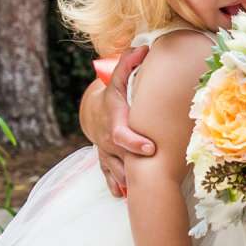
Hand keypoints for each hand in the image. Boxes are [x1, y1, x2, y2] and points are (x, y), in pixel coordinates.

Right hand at [84, 43, 156, 196]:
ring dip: (126, 183)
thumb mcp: (118, 77)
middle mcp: (109, 141)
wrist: (95, 113)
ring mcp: (107, 153)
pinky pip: (110, 177)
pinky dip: (116, 187)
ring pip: (116, 172)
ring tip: (142, 198)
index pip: (122, 134)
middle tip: (151, 182)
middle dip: (133, 170)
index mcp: (114, 121)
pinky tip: (126, 197)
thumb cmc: (114, 95)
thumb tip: (144, 48)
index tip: (149, 148)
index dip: (134, 142)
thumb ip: (129, 63)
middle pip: (121, 159)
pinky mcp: (108, 162)